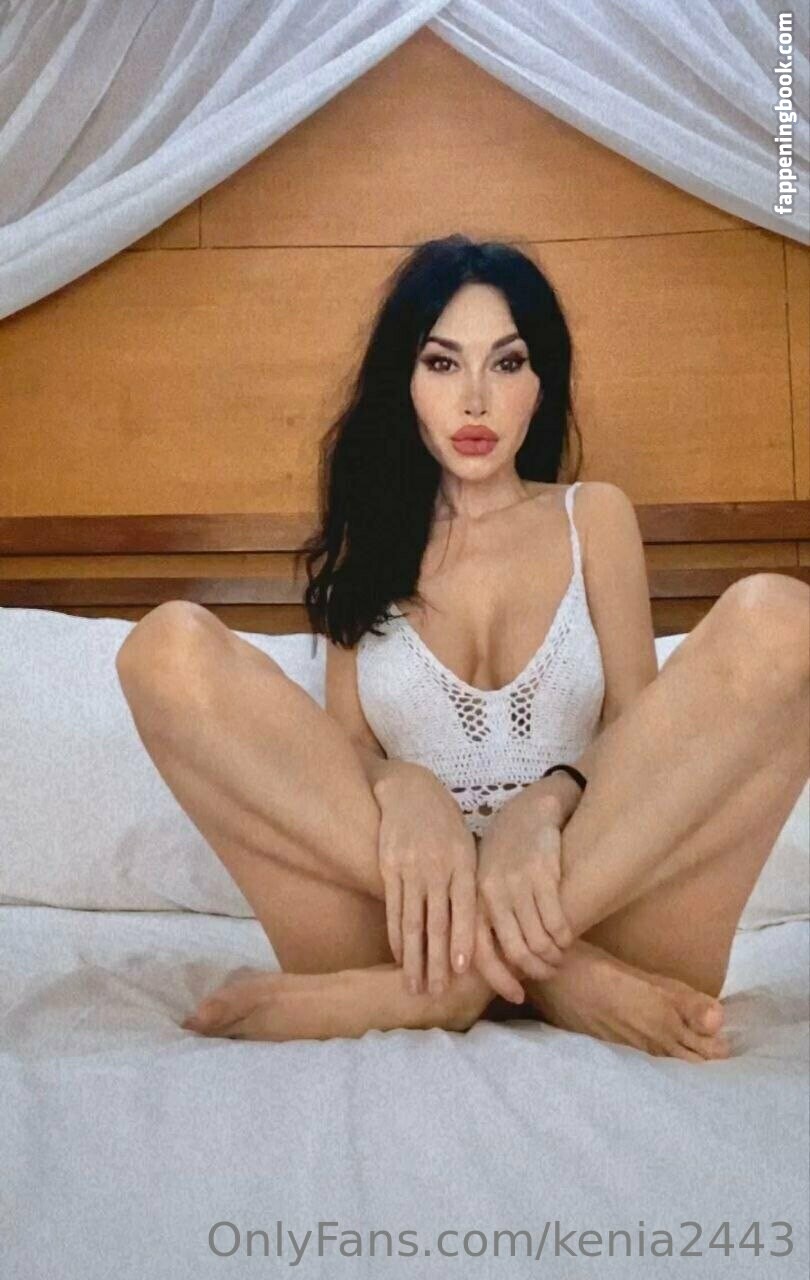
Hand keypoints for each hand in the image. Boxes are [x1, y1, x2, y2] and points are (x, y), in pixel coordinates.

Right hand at [375, 765, 477, 996]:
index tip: (463, 972)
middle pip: (436, 922)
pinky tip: (398, 956)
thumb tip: (484, 926)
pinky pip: (394, 908)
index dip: (462, 941)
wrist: (410, 791)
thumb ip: (471, 882)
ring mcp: (411, 869)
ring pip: (412, 921)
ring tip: (414, 985)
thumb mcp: (467, 845)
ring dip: (413, 958)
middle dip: (436, 961)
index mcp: (463, 863)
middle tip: (438, 993)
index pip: (464, 910)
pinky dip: (396, 936)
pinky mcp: (389, 868)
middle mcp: (437, 868)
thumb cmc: (446, 824)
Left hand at [475, 792, 573, 997]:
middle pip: (514, 950)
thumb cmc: (503, 853)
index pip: (481, 951)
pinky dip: (563, 937)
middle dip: (533, 970)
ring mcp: (517, 884)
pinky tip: (566, 939)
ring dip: (552, 957)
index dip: (499, 979)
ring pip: (538, 939)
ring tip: (558, 959)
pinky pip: (556, 920)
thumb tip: (487, 966)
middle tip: (547, 975)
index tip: (516, 996)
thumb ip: (483, 916)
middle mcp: (491, 893)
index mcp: (472, 898)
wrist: (529, 810)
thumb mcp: (482, 880)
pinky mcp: (543, 875)